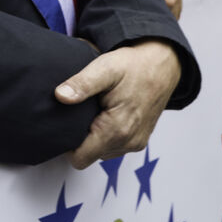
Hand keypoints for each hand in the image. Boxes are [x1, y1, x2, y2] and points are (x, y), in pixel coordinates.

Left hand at [55, 40, 180, 169]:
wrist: (162, 64)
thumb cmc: (134, 65)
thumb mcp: (104, 68)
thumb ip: (82, 84)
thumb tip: (60, 96)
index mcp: (117, 129)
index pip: (80, 157)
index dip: (67, 143)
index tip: (64, 122)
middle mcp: (129, 142)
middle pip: (90, 155)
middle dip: (80, 137)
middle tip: (81, 111)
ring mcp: (136, 142)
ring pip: (102, 152)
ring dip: (94, 136)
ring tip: (95, 110)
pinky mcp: (140, 139)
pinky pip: (114, 146)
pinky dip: (106, 134)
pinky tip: (106, 113)